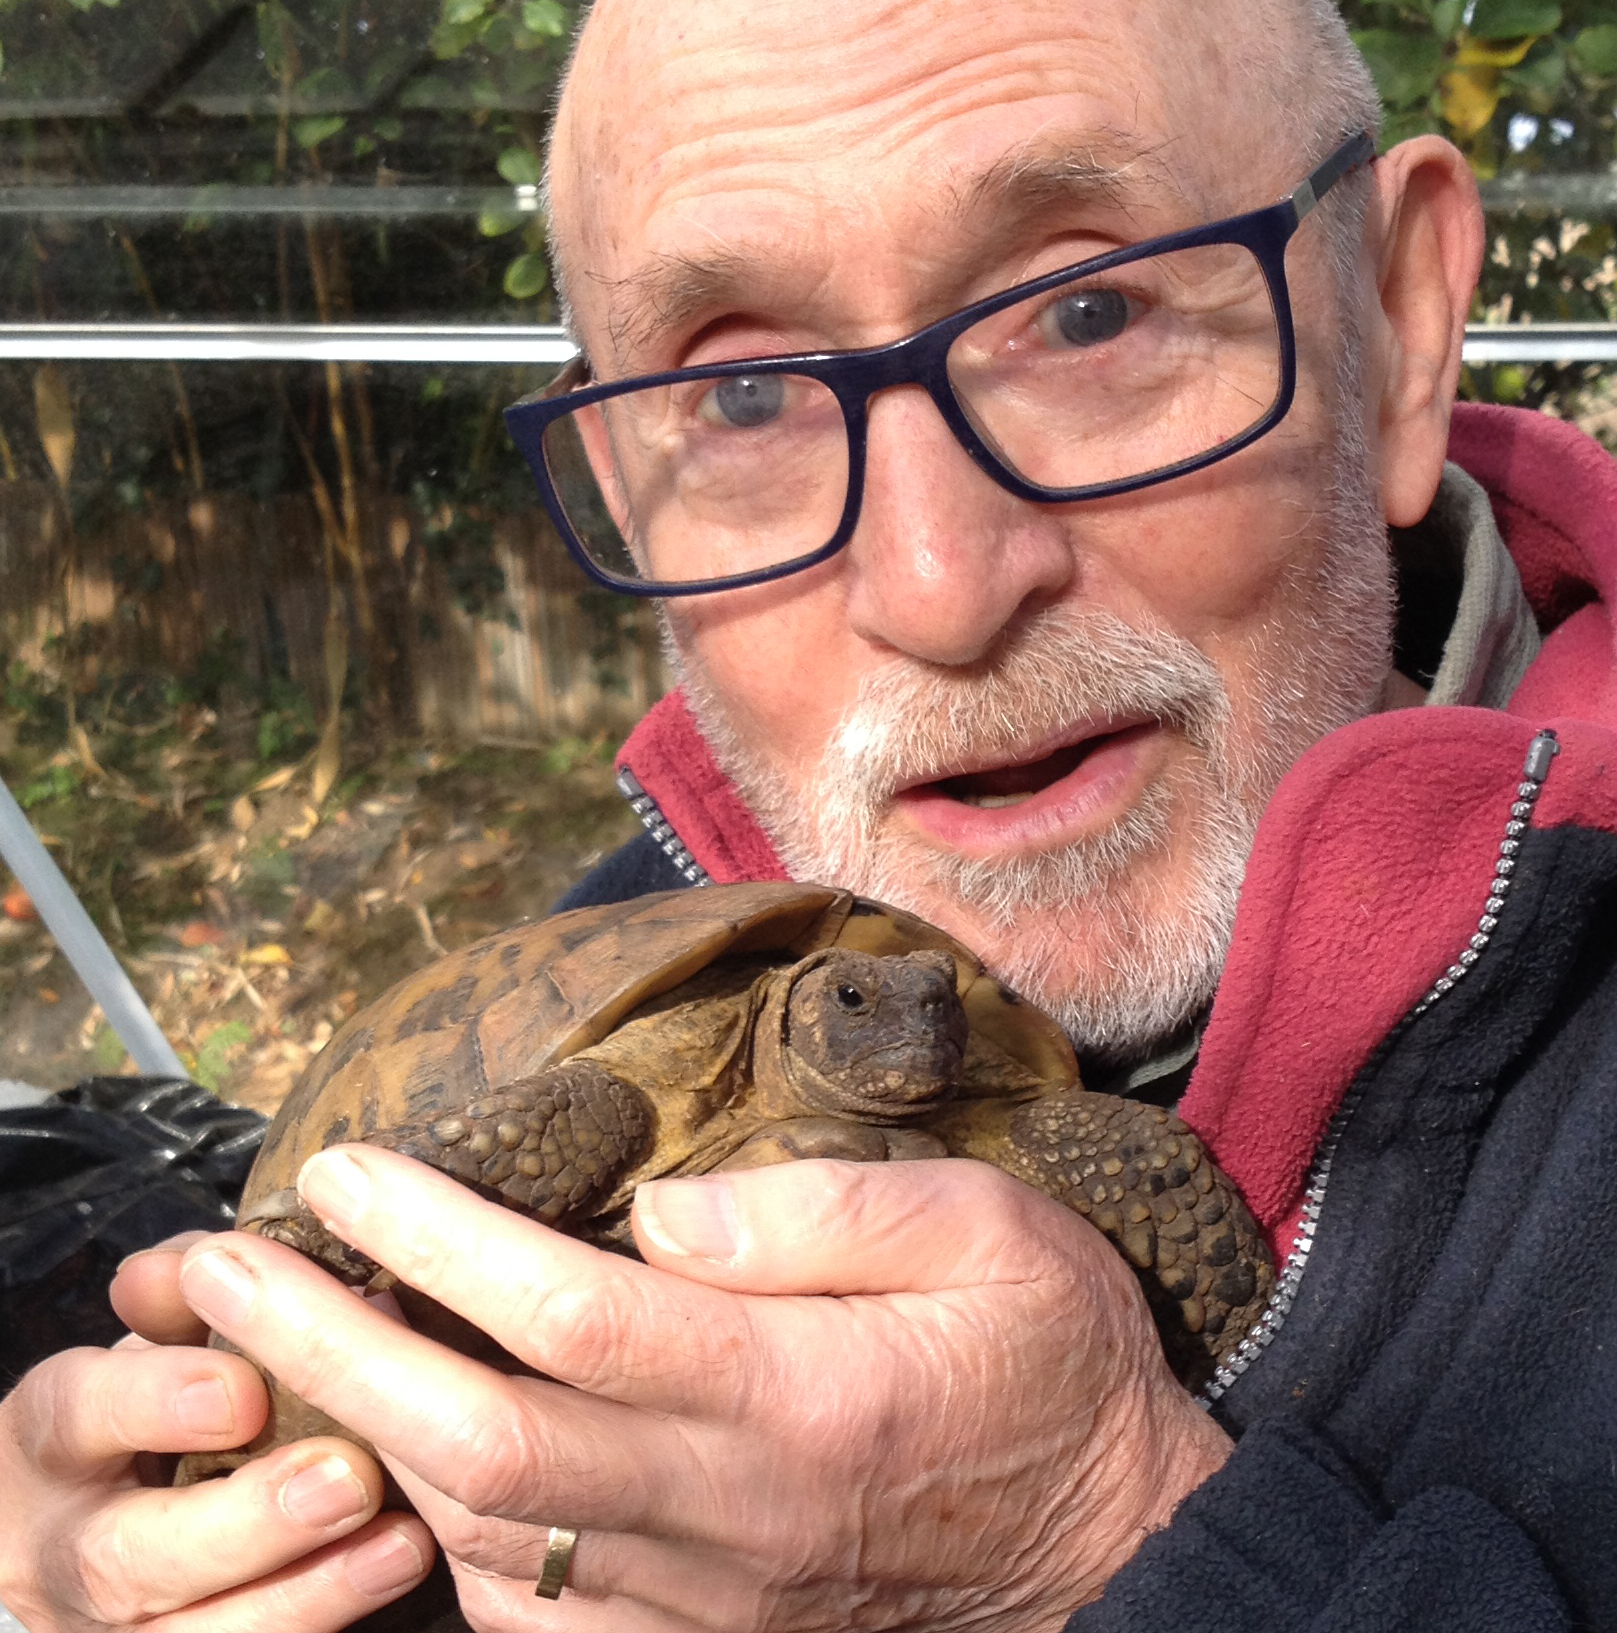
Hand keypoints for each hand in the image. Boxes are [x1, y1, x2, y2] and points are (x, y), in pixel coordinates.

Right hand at [0, 1232, 432, 1632]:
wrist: (98, 1514)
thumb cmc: (156, 1393)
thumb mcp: (157, 1334)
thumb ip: (188, 1294)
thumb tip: (217, 1260)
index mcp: (51, 1435)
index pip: (80, 1413)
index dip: (156, 1403)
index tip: (245, 1388)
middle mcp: (64, 1547)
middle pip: (130, 1558)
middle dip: (246, 1520)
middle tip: (346, 1474)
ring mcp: (114, 1628)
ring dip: (307, 1591)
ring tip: (402, 1541)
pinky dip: (323, 1618)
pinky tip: (398, 1570)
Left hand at [174, 1152, 1233, 1631]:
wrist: (1104, 1533)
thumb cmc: (1047, 1358)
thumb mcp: (987, 1232)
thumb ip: (824, 1209)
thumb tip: (660, 1208)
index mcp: (792, 1395)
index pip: (571, 1316)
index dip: (441, 1239)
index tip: (352, 1162)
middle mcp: (722, 1509)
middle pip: (475, 1445)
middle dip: (328, 1351)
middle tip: (220, 1263)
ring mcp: (698, 1596)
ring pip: (476, 1538)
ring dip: (355, 1437)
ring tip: (274, 1340)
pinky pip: (523, 1617)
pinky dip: (432, 1536)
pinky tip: (397, 1461)